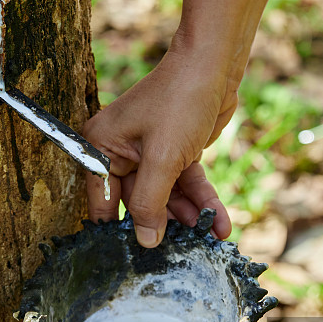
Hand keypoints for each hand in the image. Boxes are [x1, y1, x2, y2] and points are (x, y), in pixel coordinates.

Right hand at [84, 47, 234, 247]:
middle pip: (139, 201)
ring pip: (167, 195)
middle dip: (166, 222)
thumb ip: (150, 203)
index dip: (120, 227)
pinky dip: (202, 201)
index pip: (103, 199)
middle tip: (185, 247)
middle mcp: (121, 151)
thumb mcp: (162, 158)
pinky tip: (221, 222)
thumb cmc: (179, 101)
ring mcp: (150, 152)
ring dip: (190, 215)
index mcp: (101, 147)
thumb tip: (145, 242)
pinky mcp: (175, 153)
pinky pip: (185, 184)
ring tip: (211, 235)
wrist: (215, 65)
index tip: (138, 257)